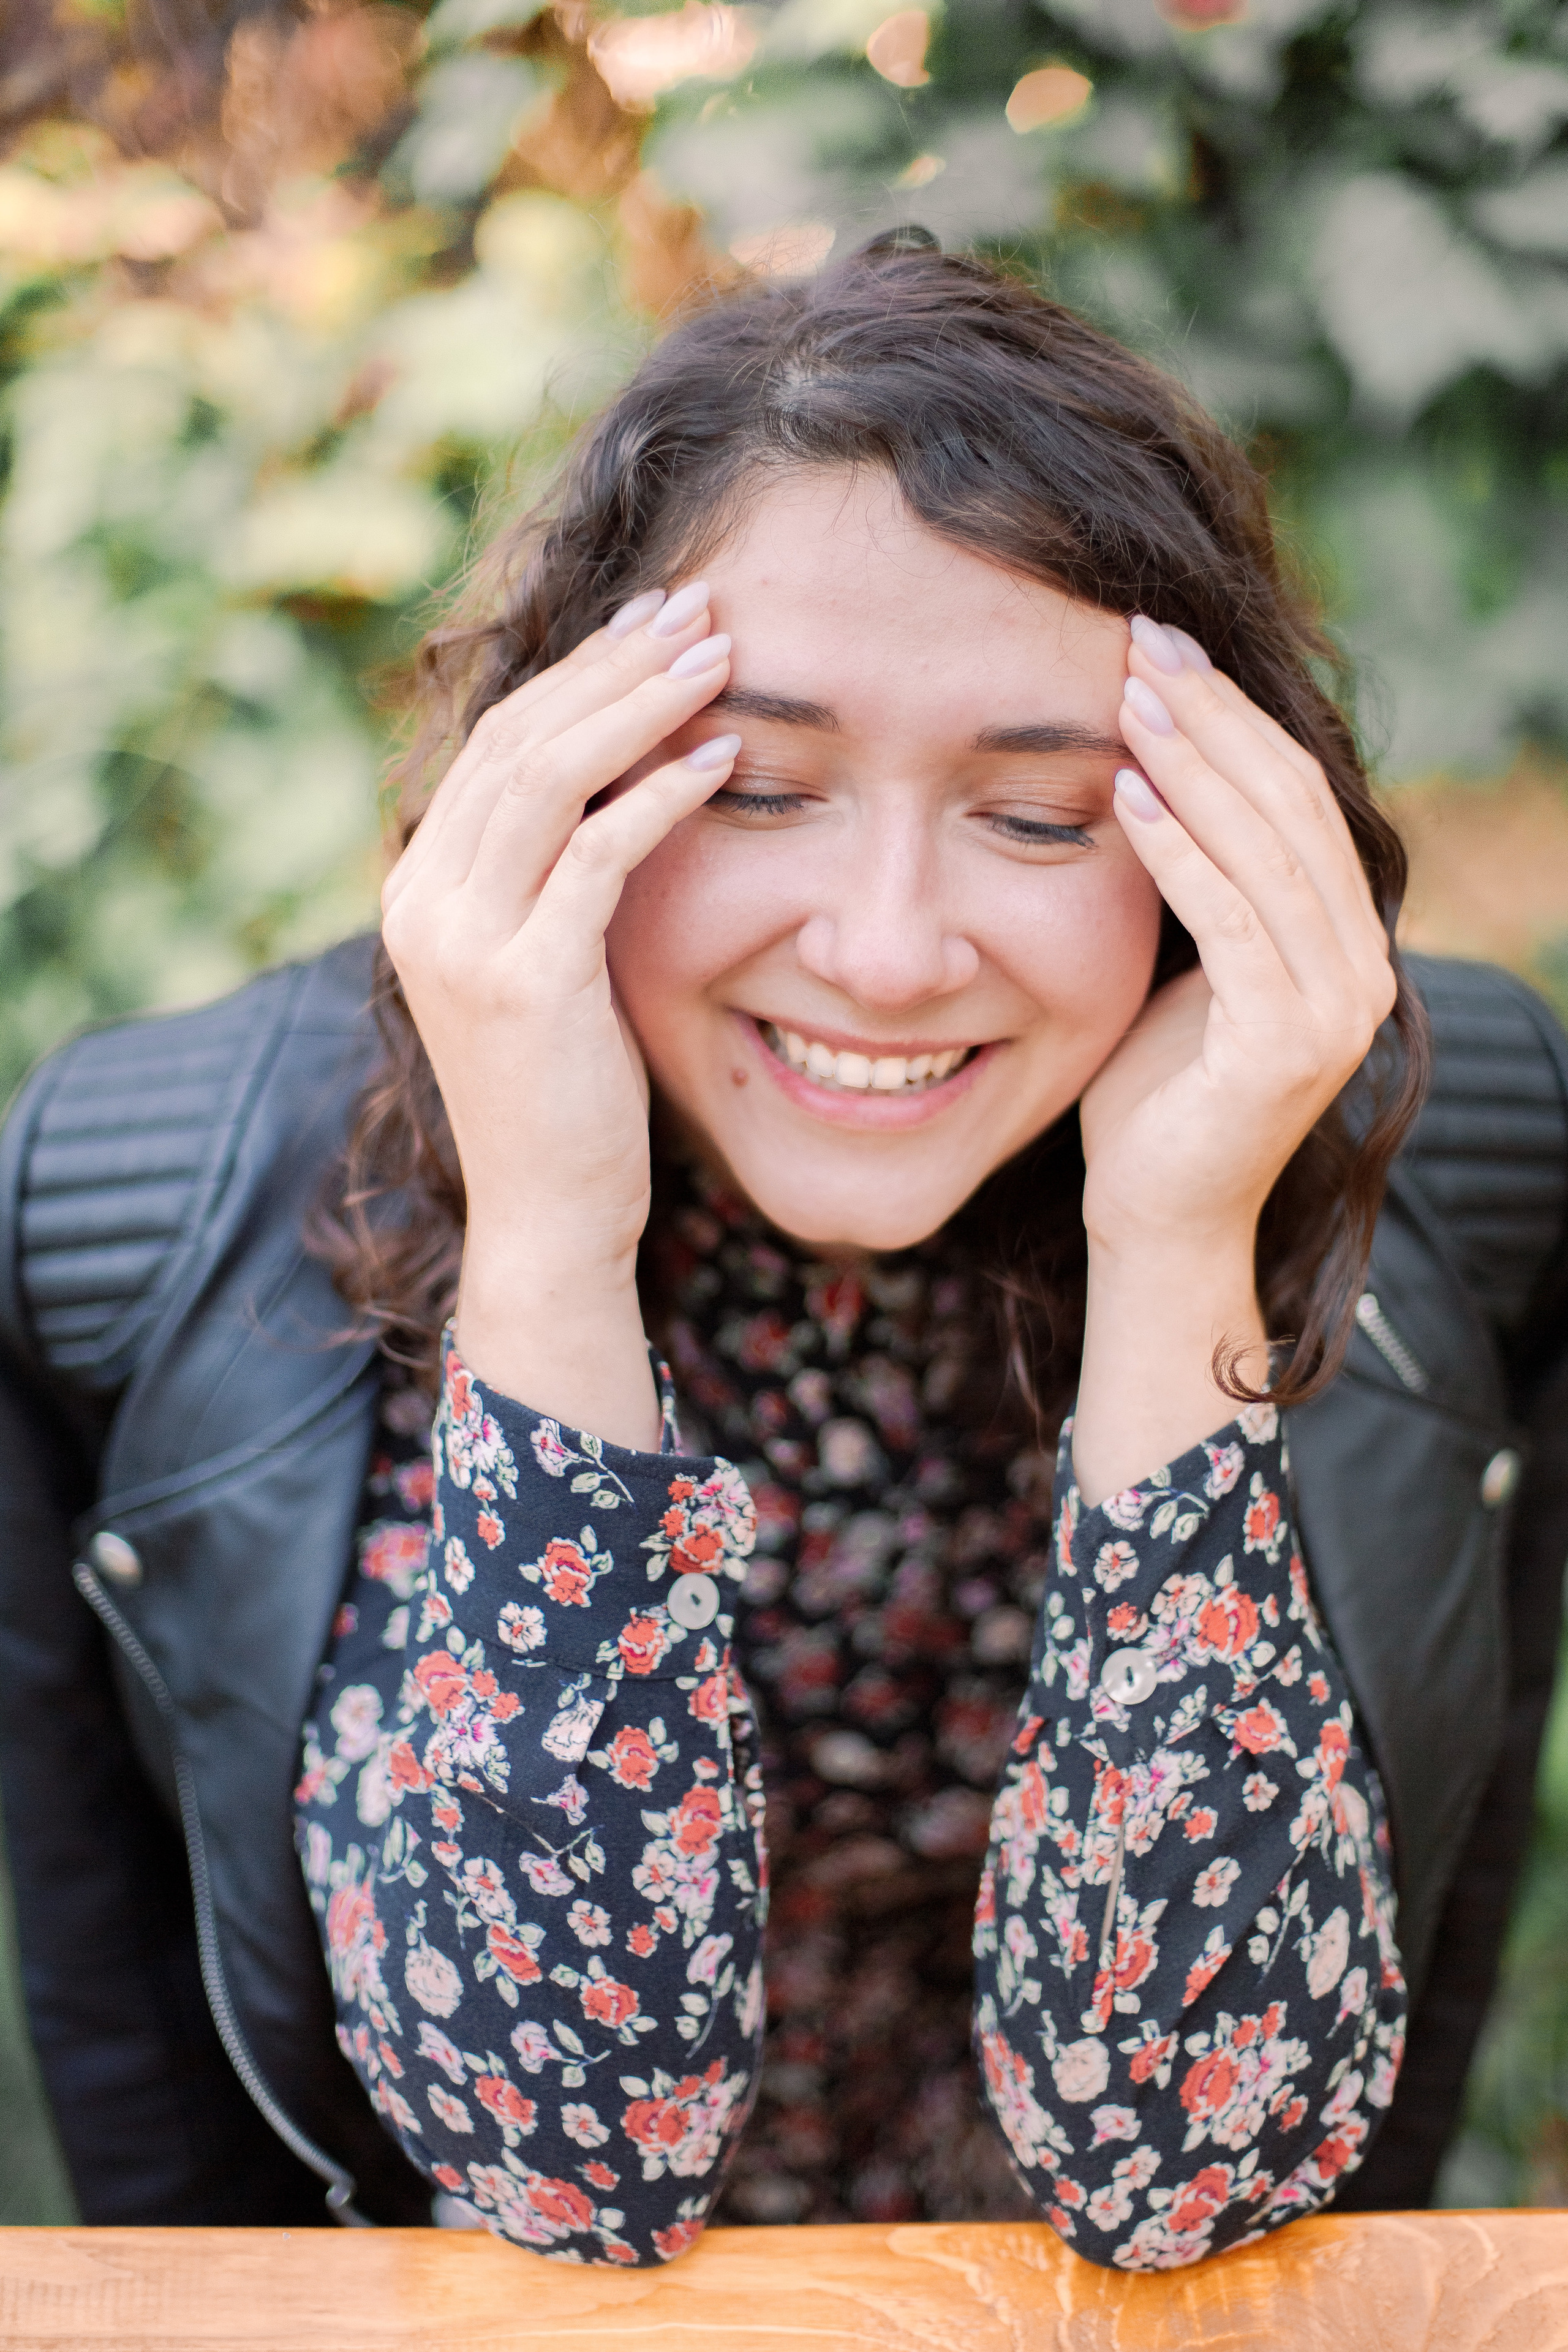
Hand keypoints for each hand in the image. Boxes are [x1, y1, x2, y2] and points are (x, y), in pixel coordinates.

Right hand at [380, 583, 737, 1445]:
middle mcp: (421, 901)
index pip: (496, 743)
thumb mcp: (546, 963)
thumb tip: (625, 775)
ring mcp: (463, 939)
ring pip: (550, 775)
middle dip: (613, 663)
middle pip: (517, 736)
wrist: (549, 1213)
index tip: (654, 622)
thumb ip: (556, 875)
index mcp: (417, 888)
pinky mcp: (524, 979)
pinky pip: (600, 853)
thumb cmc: (567, 1094)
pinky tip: (724, 758)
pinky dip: (663, 794)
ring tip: (721, 655)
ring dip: (641, 703)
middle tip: (698, 607)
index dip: (578, 672)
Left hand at [1071, 618, 1394, 1502]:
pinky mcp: (1287, 1044)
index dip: (1231, 716)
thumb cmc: (1150, 1096)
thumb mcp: (1178, 967)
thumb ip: (1194, 887)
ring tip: (1126, 695)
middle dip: (1212, 716)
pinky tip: (1126, 796)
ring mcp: (1333, 1006)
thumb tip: (1149, 777)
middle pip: (1288, 805)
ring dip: (1191, 764)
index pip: (1292, 796)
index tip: (1161, 646)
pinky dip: (1179, 853)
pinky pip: (1232, 922)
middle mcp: (1358, 964)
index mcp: (1339, 938)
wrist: (1155, 1219)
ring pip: (1265, 851)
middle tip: (1140, 640)